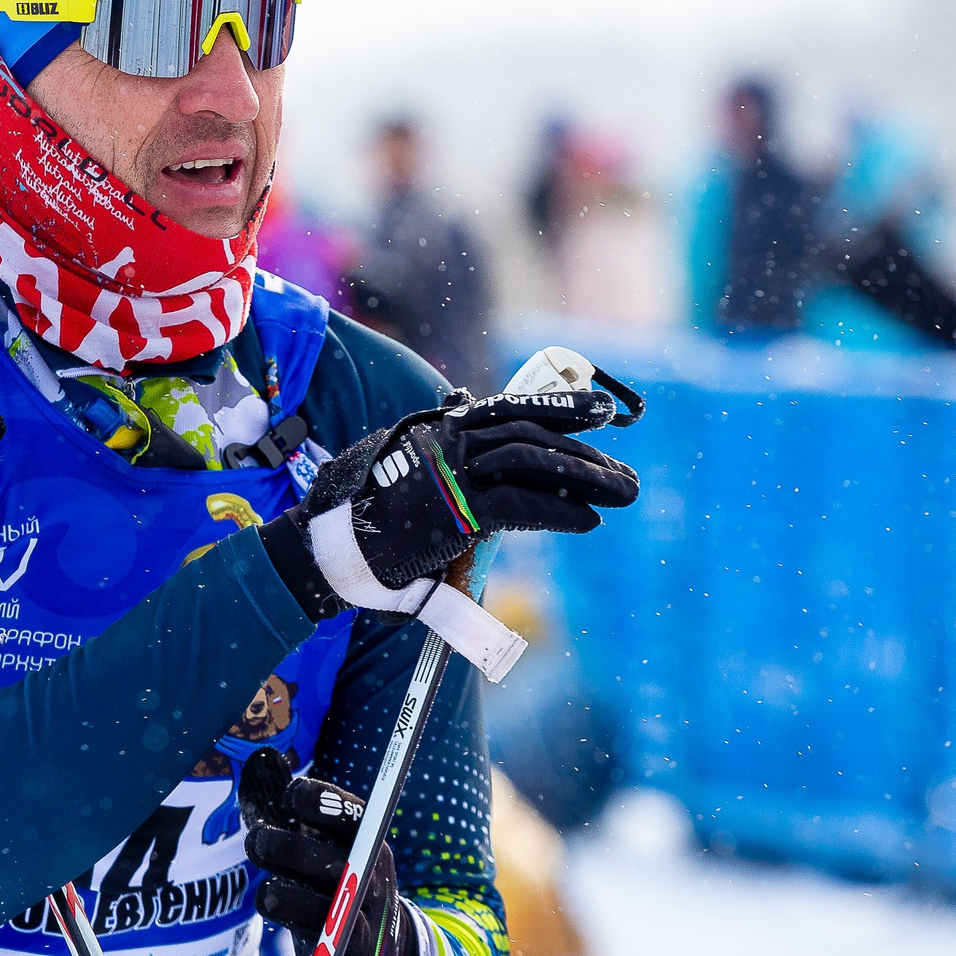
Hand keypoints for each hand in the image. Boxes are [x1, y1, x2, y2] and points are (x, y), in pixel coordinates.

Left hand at [239, 749, 419, 955]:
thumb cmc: (334, 890)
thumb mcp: (323, 849)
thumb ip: (292, 815)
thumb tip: (259, 761)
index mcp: (370, 851)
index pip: (353, 819)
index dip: (321, 802)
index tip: (290, 795)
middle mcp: (374, 891)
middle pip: (333, 866)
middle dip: (287, 849)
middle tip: (255, 842)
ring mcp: (369, 938)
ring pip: (328, 921)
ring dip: (288, 903)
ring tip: (267, 895)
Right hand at [263, 381, 640, 617]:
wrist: (329, 546)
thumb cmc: (362, 516)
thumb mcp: (404, 467)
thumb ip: (441, 454)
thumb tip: (472, 442)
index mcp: (439, 429)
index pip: (509, 408)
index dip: (559, 408)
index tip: (600, 413)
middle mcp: (448, 441)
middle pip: (531, 433)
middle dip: (585, 450)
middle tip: (626, 471)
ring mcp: (452, 474)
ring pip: (534, 462)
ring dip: (586, 478)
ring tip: (624, 493)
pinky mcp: (455, 513)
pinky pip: (521, 505)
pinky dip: (559, 512)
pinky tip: (588, 522)